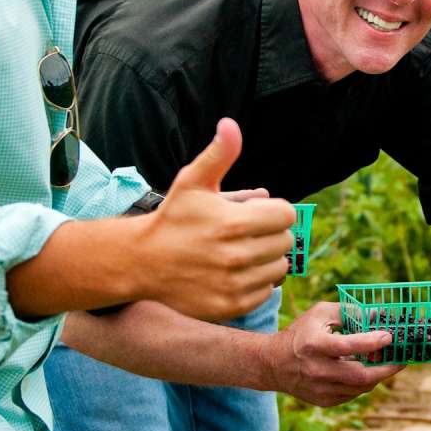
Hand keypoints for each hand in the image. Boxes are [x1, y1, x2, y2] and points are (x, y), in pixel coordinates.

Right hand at [138, 120, 295, 320]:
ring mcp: (235, 284)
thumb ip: (218, 154)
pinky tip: (234, 273)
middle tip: (243, 232)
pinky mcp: (231, 306)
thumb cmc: (173, 217)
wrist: (144, 261)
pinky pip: (266, 292)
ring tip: (240, 252)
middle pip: (285, 240)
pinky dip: (256, 282)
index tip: (253, 213)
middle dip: (269, 232)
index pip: (286, 214)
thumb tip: (231, 124)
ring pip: (279, 267)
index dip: (272, 210)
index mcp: (234, 223)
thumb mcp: (193, 181)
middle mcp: (237, 256)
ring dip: (266, 258)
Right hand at [264, 302, 399, 406]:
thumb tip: (379, 314)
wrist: (273, 364)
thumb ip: (349, 312)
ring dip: (377, 375)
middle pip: (360, 375)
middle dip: (387, 368)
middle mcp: (316, 370)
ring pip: (361, 387)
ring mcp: (320, 389)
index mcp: (313, 345)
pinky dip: (364, 383)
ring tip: (387, 363)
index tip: (389, 336)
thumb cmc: (301, 333)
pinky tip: (367, 371)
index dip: (371, 342)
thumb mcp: (320, 314)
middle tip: (402, 359)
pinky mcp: (324, 401)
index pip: (346, 346)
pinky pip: (353, 394)